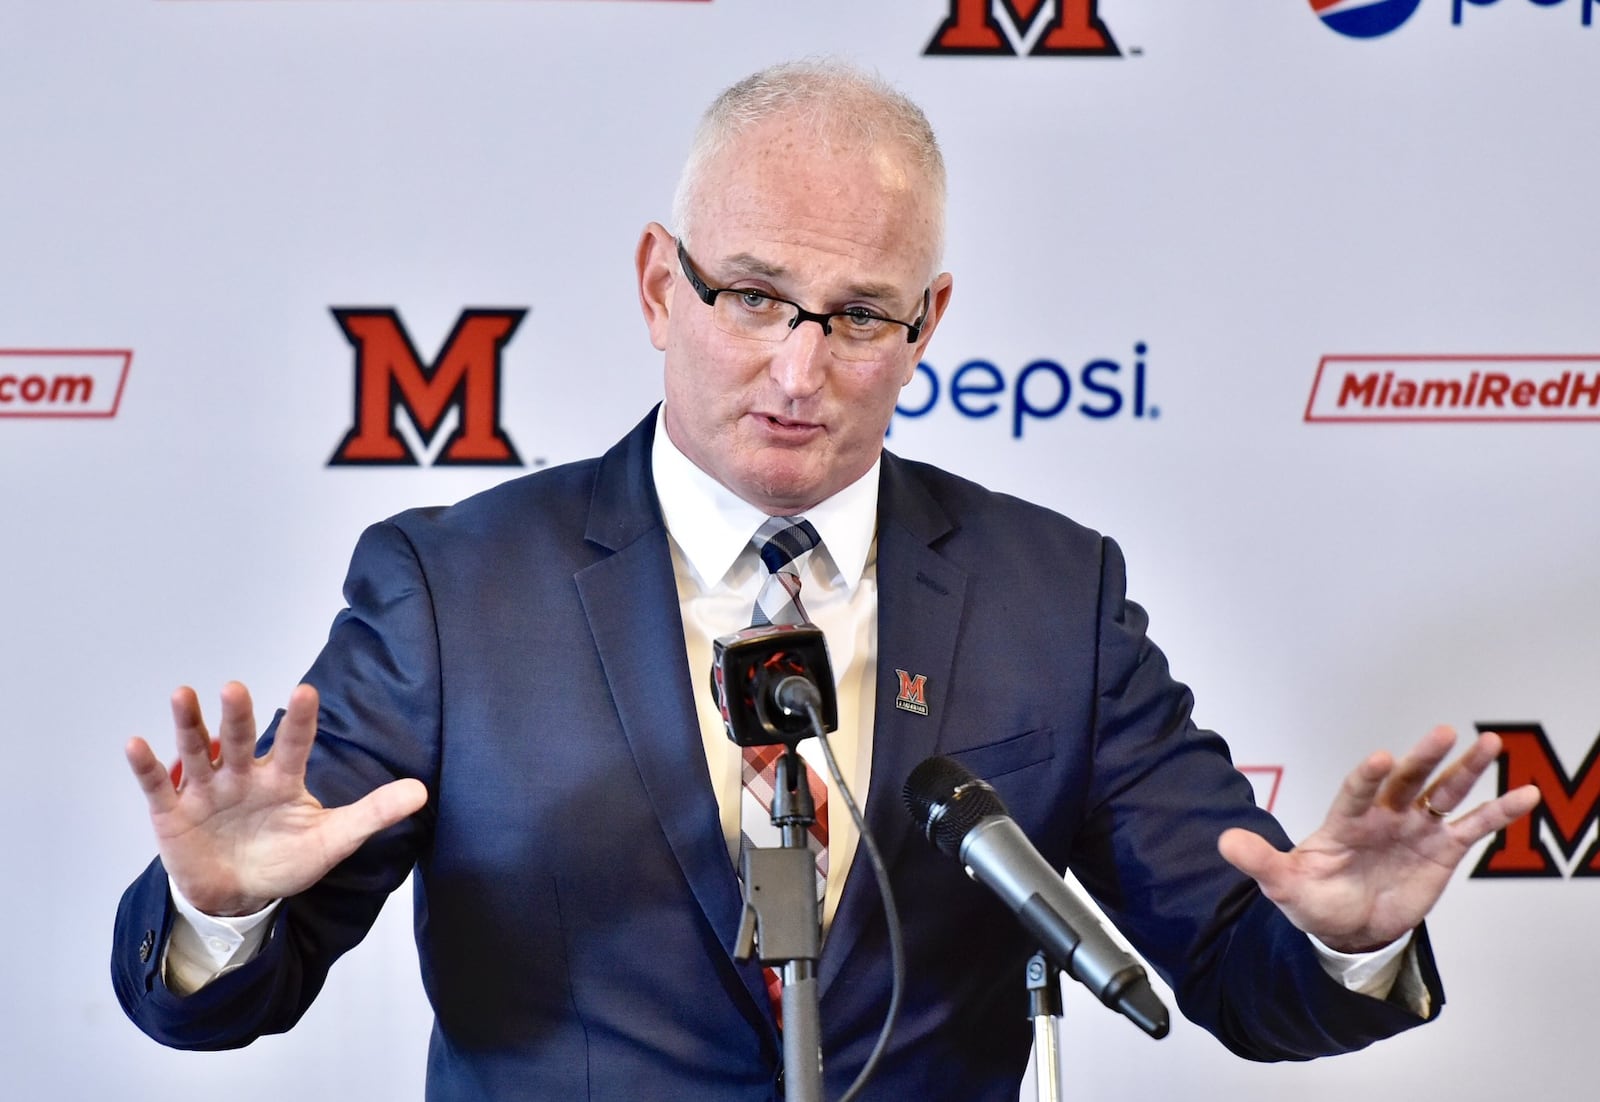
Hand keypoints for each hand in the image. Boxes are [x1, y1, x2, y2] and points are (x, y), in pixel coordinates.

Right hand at [124, 682, 428, 916]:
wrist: (240, 896)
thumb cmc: (287, 859)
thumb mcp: (332, 840)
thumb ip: (373, 813)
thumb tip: (423, 792)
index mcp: (282, 778)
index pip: (294, 743)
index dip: (299, 719)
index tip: (305, 691)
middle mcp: (243, 774)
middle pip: (240, 739)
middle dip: (237, 715)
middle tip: (235, 687)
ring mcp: (207, 790)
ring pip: (197, 749)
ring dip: (188, 723)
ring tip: (183, 694)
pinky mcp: (173, 811)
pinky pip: (159, 784)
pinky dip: (146, 765)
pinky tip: (136, 743)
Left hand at [1217, 726, 1539, 952]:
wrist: (1346, 926)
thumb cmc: (1314, 898)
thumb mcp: (1283, 883)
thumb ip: (1260, 861)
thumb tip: (1223, 842)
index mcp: (1344, 820)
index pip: (1357, 790)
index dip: (1368, 775)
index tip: (1382, 759)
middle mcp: (1383, 815)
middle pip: (1406, 779)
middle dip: (1423, 757)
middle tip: (1442, 732)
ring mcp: (1414, 828)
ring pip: (1443, 792)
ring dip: (1466, 769)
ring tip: (1490, 743)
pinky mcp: (1441, 848)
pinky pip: (1472, 826)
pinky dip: (1498, 811)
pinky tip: (1523, 794)